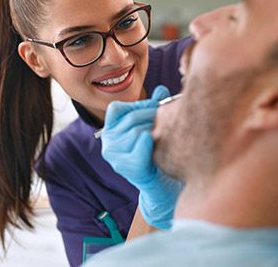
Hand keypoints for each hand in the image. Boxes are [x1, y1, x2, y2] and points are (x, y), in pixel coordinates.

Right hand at [101, 85, 181, 229]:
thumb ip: (154, 109)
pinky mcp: (126, 167)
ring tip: (167, 134)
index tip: (156, 109)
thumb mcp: (153, 129)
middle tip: (170, 117)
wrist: (163, 186)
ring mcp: (115, 156)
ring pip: (137, 130)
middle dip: (152, 115)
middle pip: (130, 118)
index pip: (116, 109)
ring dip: (155, 129)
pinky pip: (141, 145)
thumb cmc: (157, 155)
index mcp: (110, 132)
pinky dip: (152, 142)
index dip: (138, 105)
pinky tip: (158, 144)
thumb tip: (162, 90)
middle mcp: (108, 144)